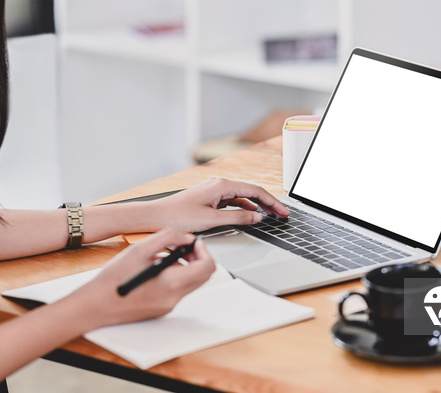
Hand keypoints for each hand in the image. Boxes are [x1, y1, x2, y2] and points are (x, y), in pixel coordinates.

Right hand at [70, 229, 215, 328]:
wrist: (96, 306)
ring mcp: (169, 306)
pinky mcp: (162, 309)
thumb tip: (186, 237)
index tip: (194, 242)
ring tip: (163, 257)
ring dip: (185, 267)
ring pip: (191, 283)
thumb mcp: (140, 249)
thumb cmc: (113, 280)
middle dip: (197, 258)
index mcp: (171, 283)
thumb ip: (167, 238)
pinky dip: (174, 277)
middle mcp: (174, 298)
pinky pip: (178, 291)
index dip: (204, 251)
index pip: (206, 267)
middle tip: (183, 247)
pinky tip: (155, 270)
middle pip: (202, 277)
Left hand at [148, 178, 289, 231]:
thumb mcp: (212, 221)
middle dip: (269, 202)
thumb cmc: (178, 217)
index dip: (272, 202)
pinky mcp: (209, 198)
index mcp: (221, 185)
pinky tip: (251, 214)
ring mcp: (214, 190)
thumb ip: (237, 219)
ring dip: (258, 205)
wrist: (156, 216)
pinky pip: (233, 200)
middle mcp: (219, 184)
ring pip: (243, 196)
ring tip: (271, 215)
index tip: (283, 212)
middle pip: (251, 192)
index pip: (255, 191)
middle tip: (283, 215)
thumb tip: (257, 217)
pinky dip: (245, 207)